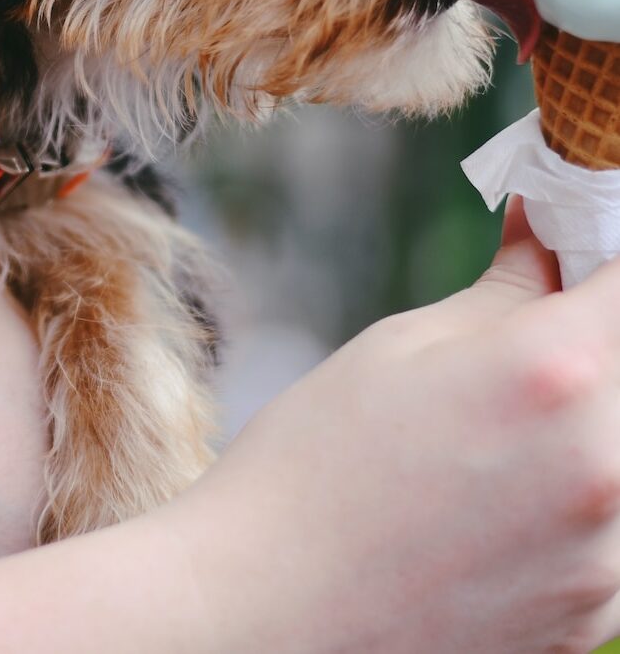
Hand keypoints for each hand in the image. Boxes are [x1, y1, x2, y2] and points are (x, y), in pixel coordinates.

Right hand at [167, 198, 619, 652]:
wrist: (267, 607)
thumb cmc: (311, 464)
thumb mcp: (396, 349)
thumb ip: (500, 293)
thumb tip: (545, 237)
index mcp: (551, 374)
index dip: (601, 257)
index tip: (576, 257)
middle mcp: (606, 465)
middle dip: (591, 343)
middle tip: (526, 347)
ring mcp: (608, 558)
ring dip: (589, 426)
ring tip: (499, 436)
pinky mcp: (593, 619)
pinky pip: (619, 535)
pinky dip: (582, 499)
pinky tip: (499, 503)